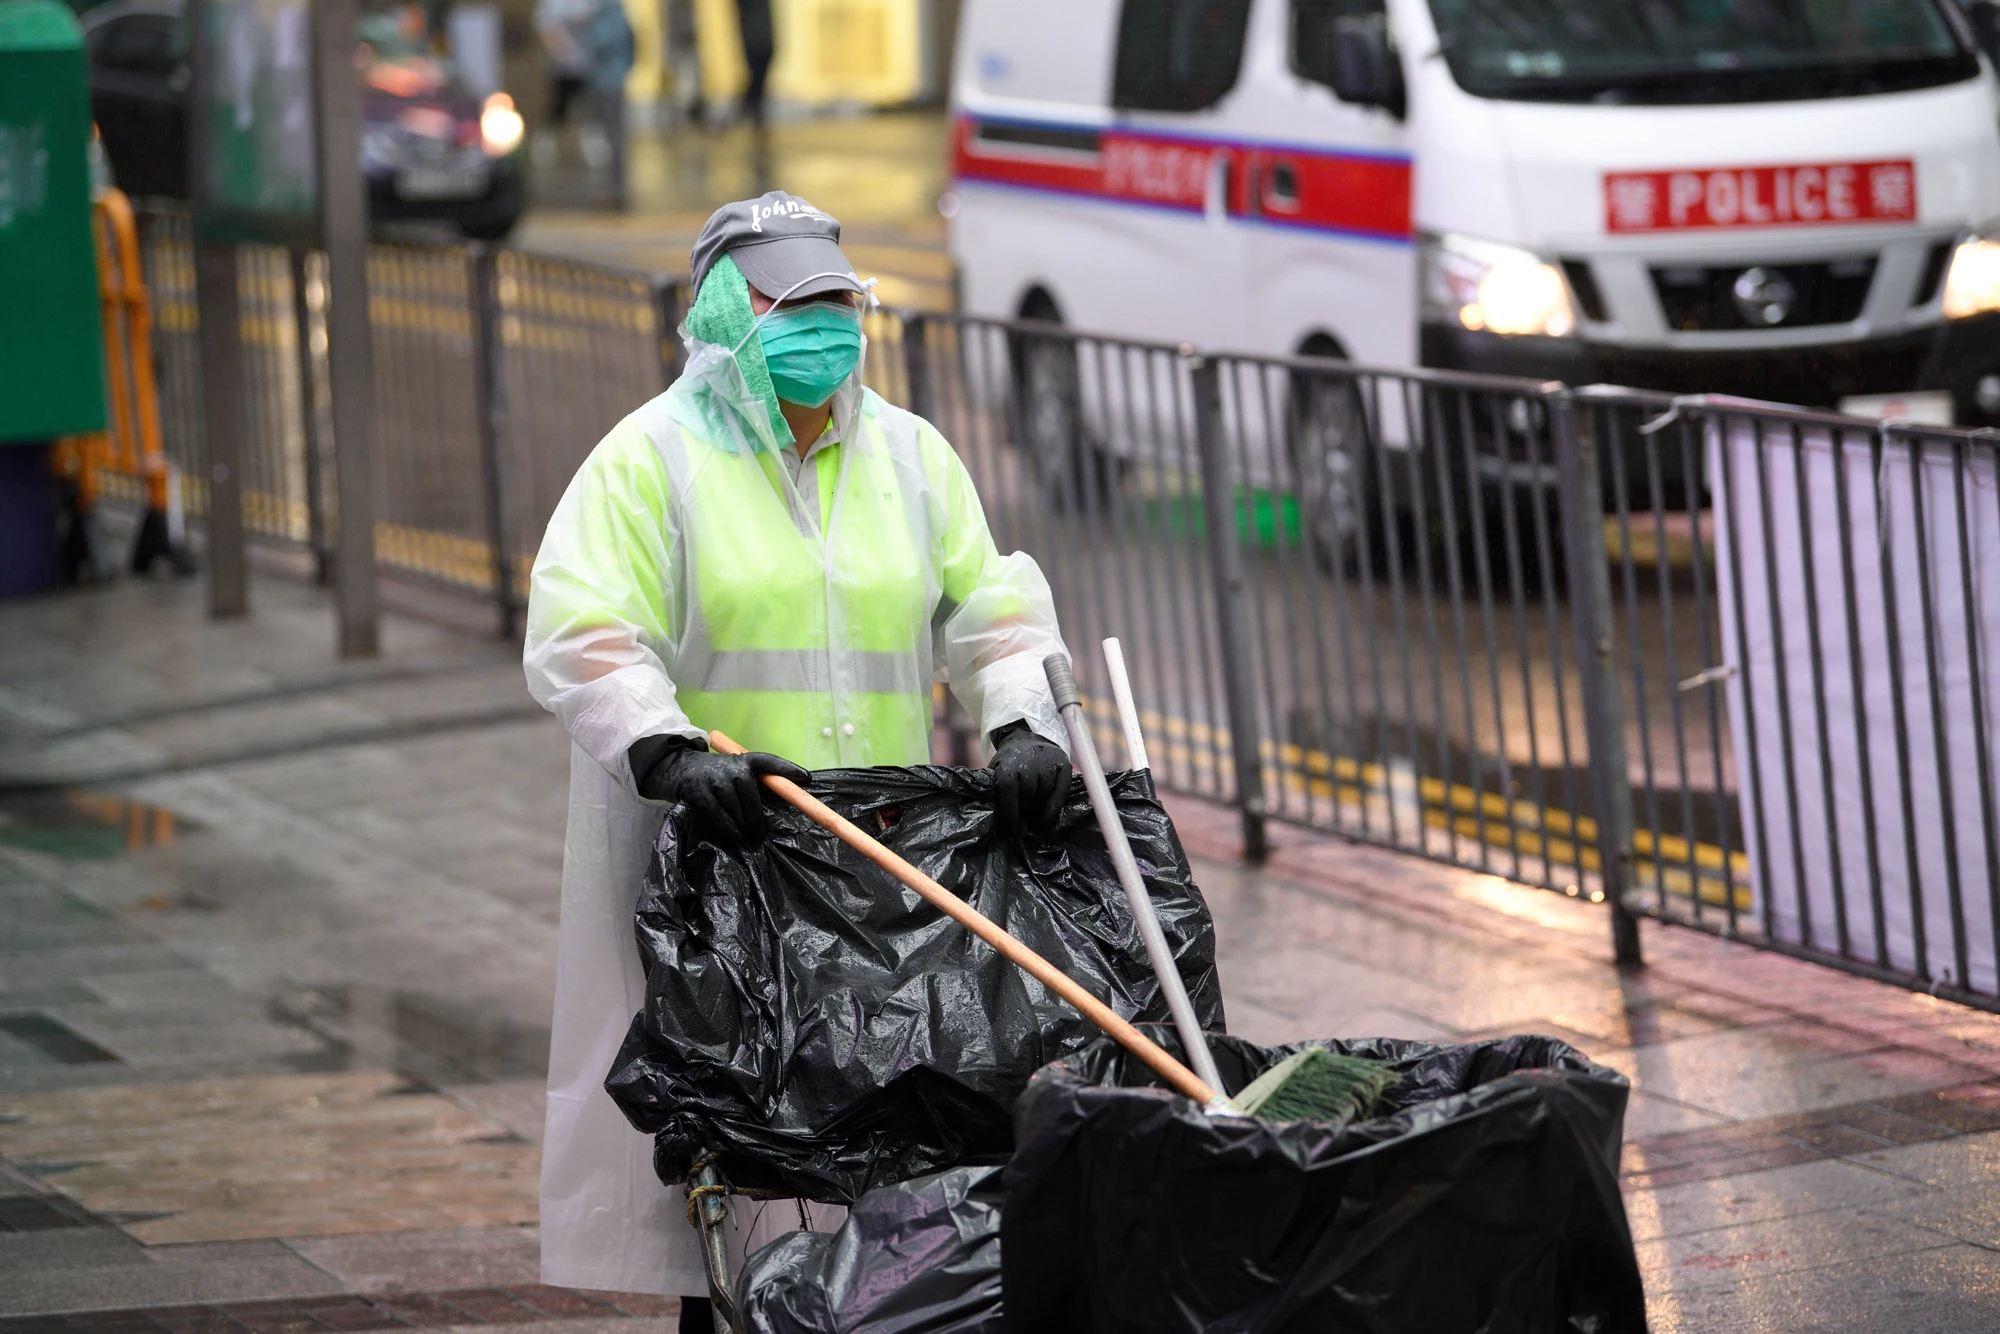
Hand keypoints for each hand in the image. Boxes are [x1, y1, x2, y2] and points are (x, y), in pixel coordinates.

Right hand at [629, 736, 808, 844]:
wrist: (679, 768)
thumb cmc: (716, 774)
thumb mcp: (735, 769)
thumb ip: (753, 782)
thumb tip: (777, 808)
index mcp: (746, 760)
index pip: (770, 762)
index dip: (788, 769)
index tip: (806, 778)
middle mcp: (733, 767)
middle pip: (752, 800)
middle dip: (757, 822)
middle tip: (759, 836)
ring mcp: (715, 779)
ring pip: (737, 812)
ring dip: (742, 827)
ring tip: (744, 836)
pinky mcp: (700, 792)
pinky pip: (720, 817)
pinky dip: (728, 828)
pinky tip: (733, 835)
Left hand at [989, 721, 1070, 834]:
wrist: (1026, 738)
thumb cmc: (1009, 762)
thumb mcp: (996, 771)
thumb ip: (994, 790)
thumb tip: (993, 817)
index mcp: (1009, 764)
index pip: (1009, 793)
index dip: (1010, 814)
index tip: (1011, 830)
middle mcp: (1030, 761)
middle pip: (1028, 797)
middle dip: (1024, 812)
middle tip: (1022, 821)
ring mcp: (1049, 763)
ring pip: (1044, 796)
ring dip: (1039, 810)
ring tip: (1034, 817)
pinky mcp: (1064, 765)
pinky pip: (1062, 792)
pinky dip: (1055, 808)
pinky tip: (1048, 820)